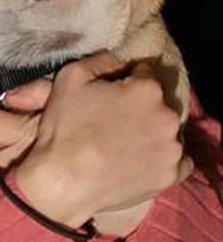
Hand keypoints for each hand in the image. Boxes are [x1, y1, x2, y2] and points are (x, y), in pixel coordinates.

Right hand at [13, 52, 193, 230]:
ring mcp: (172, 149)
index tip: (110, 92)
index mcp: (147, 90)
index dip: (125, 79)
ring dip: (152, 131)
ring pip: (167, 131)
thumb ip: (101, 60)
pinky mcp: (170, 176)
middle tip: (113, 120)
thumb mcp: (71, 77)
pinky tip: (143, 160)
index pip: (144, 72)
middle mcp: (167, 117)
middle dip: (139, 106)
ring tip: (124, 143)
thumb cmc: (65, 127)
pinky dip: (164, 158)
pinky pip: (178, 161)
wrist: (64, 181)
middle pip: (157, 102)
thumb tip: (119, 61)